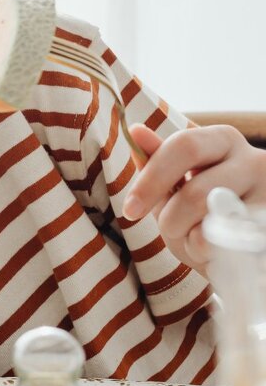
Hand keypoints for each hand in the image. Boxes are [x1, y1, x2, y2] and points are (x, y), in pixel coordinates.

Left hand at [122, 123, 265, 276]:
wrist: (244, 244)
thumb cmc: (203, 211)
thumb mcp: (176, 185)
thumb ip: (157, 162)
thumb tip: (136, 131)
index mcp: (222, 141)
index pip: (183, 146)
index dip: (151, 179)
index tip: (131, 210)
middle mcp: (253, 160)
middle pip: (196, 191)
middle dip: (171, 219)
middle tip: (168, 230)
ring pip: (213, 223)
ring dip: (190, 239)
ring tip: (196, 238)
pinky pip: (228, 246)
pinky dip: (208, 254)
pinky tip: (216, 250)